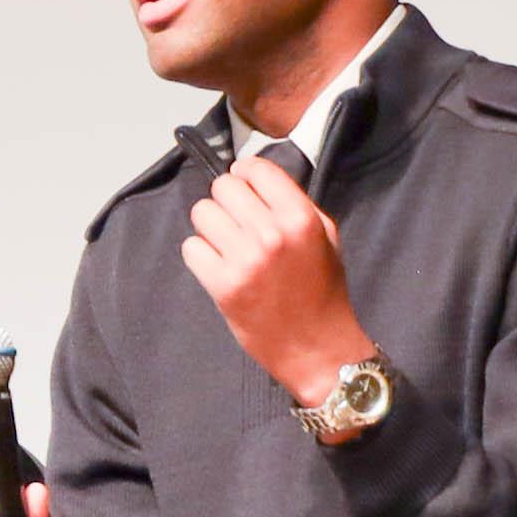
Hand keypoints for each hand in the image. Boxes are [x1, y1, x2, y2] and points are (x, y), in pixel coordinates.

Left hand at [181, 154, 370, 401]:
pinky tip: (221, 269)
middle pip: (223, 187)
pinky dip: (202, 257)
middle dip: (228, 202)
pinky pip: (191, 247)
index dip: (246, 174)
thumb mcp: (324, 237)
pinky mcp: (223, 285)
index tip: (245, 185)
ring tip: (230, 247)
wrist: (317, 348)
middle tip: (238, 223)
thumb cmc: (322, 292)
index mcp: (300, 218)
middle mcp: (272, 234)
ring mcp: (245, 260)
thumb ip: (293, 203)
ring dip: (212, 228)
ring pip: (202, 213)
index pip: (255, 168)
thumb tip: (252, 176)